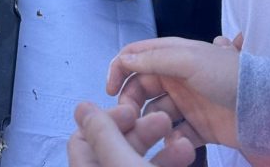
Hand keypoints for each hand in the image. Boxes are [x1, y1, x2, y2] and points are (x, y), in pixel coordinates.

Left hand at [68, 101, 194, 166]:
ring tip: (186, 143)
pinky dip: (168, 161)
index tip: (132, 111)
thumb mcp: (124, 164)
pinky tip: (188, 153)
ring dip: (162, 146)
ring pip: (138, 159)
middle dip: (142, 129)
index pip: (83, 136)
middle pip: (114, 145)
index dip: (108, 118)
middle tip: (165, 121)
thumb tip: (82, 107)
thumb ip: (103, 134)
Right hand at [107, 36, 241, 149]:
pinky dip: (172, 141)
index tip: (109, 91)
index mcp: (172, 55)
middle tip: (130, 119)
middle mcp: (176, 78)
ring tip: (158, 132)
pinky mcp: (198, 128)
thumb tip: (123, 59)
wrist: (264, 107)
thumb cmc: (225, 76)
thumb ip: (154, 59)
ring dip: (152, 123)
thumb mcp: (188, 60)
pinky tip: (176, 144)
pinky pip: (176, 135)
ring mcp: (187, 104)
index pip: (136, 57)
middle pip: (142, 88)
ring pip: (156, 113)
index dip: (119, 70)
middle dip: (132, 102)